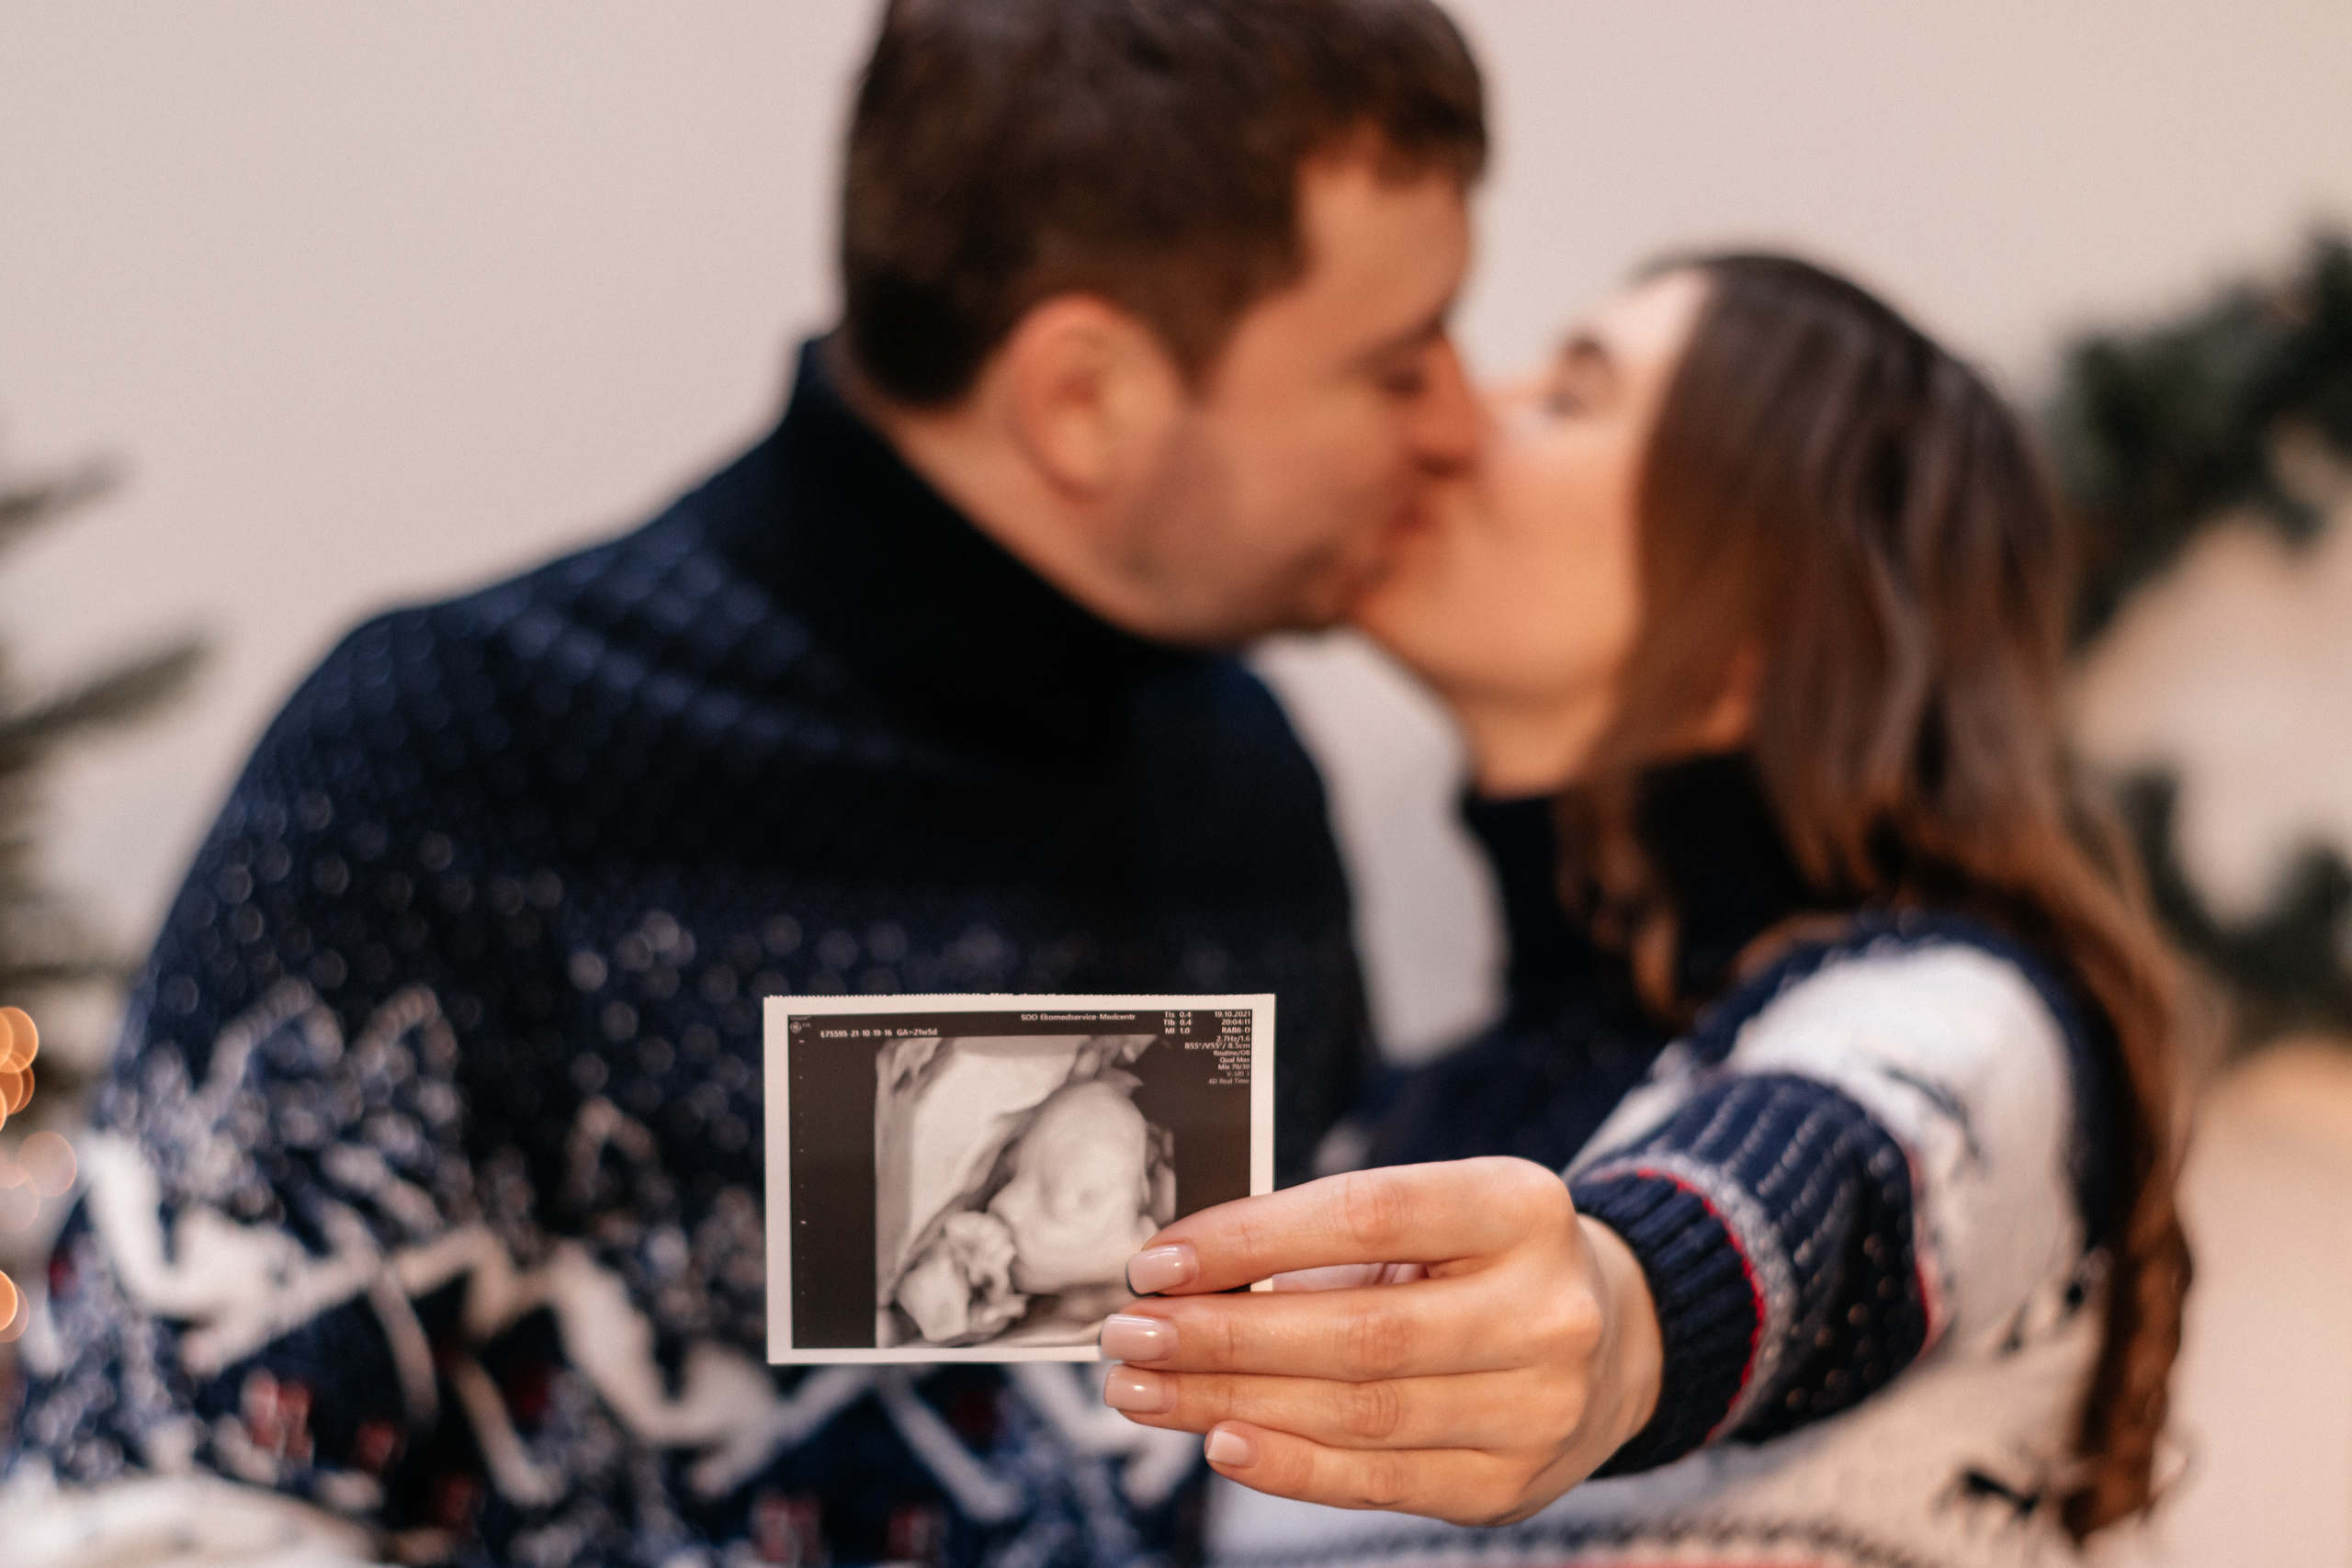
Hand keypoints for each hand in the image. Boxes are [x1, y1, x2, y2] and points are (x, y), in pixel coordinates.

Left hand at [1096, 1157, 1662, 1525]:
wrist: (1613, 1341)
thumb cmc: (1485, 1262)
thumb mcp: (1437, 1214)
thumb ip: (1327, 1238)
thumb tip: (1183, 1275)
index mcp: (1521, 1208)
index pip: (1369, 1213)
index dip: (1253, 1238)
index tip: (1158, 1260)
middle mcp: (1544, 1310)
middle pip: (1358, 1330)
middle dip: (1221, 1335)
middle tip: (1130, 1333)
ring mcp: (1537, 1408)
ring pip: (1358, 1413)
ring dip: (1230, 1402)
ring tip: (1144, 1389)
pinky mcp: (1509, 1486)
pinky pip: (1378, 1481)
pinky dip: (1288, 1464)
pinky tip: (1220, 1439)